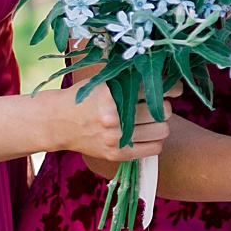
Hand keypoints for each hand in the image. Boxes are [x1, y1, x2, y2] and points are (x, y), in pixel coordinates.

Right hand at [42, 83, 171, 163]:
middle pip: (163, 110)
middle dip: (163, 106)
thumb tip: (171, 80)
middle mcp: (114, 115)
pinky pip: (154, 148)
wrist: (56, 122)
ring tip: (151, 120)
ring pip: (162, 129)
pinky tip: (146, 134)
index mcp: (113, 92)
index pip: (156, 87)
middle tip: (155, 105)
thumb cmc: (85, 97)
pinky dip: (156, 140)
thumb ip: (132, 77)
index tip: (175, 89)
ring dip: (161, 124)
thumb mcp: (104, 80)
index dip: (172, 87)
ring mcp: (114, 136)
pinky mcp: (115, 153)